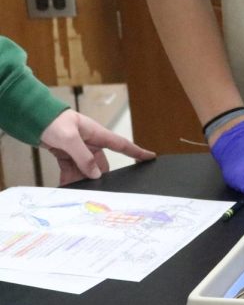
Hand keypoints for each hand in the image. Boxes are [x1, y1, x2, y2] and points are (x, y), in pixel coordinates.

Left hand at [40, 110, 155, 184]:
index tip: (150, 157)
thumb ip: (83, 156)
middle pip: (100, 164)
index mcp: (96, 134)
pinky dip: (68, 176)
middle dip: (96, 176)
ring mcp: (78, 148)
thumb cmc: (52, 121)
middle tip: (92, 188)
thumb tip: (95, 174)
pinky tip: (64, 184)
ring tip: (72, 188)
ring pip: (84, 169)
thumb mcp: (68, 138)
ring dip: (79, 178)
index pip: (121, 145)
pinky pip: (71, 168)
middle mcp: (90, 142)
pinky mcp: (65, 153)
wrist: (31, 116)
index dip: (137, 152)